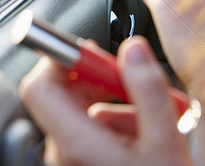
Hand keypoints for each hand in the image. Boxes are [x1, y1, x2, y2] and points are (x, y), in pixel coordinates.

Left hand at [19, 36, 193, 165]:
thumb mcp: (166, 140)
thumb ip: (147, 89)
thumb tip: (133, 50)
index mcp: (76, 144)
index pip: (39, 86)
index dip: (60, 59)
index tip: (89, 51)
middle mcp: (64, 154)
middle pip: (62, 94)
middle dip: (98, 80)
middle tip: (131, 79)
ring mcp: (70, 161)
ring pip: (81, 111)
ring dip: (114, 104)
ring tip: (149, 118)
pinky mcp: (81, 164)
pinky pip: (90, 131)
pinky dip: (116, 124)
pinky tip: (143, 135)